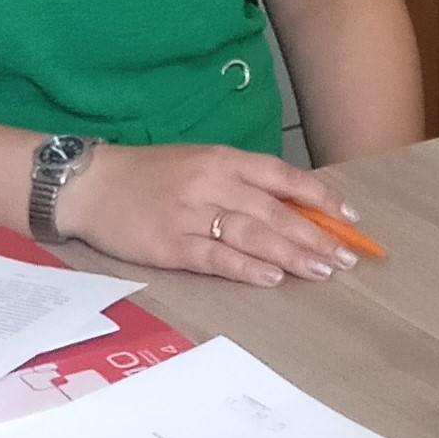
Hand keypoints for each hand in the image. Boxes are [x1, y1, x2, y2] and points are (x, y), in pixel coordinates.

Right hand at [57, 142, 361, 286]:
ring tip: (323, 270)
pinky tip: (272, 278)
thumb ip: (242, 182)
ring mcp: (189, 214)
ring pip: (252, 235)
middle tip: (346, 257)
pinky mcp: (168, 245)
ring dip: (292, 255)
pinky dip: (246, 269)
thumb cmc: (149, 175)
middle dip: (315, 235)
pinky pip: (215, 257)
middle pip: (274, 211)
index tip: (350, 219)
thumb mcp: (199, 163)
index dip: (320, 197)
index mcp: (222, 159)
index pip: (283, 177)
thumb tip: (294, 208)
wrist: (88, 184)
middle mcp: (210, 183)